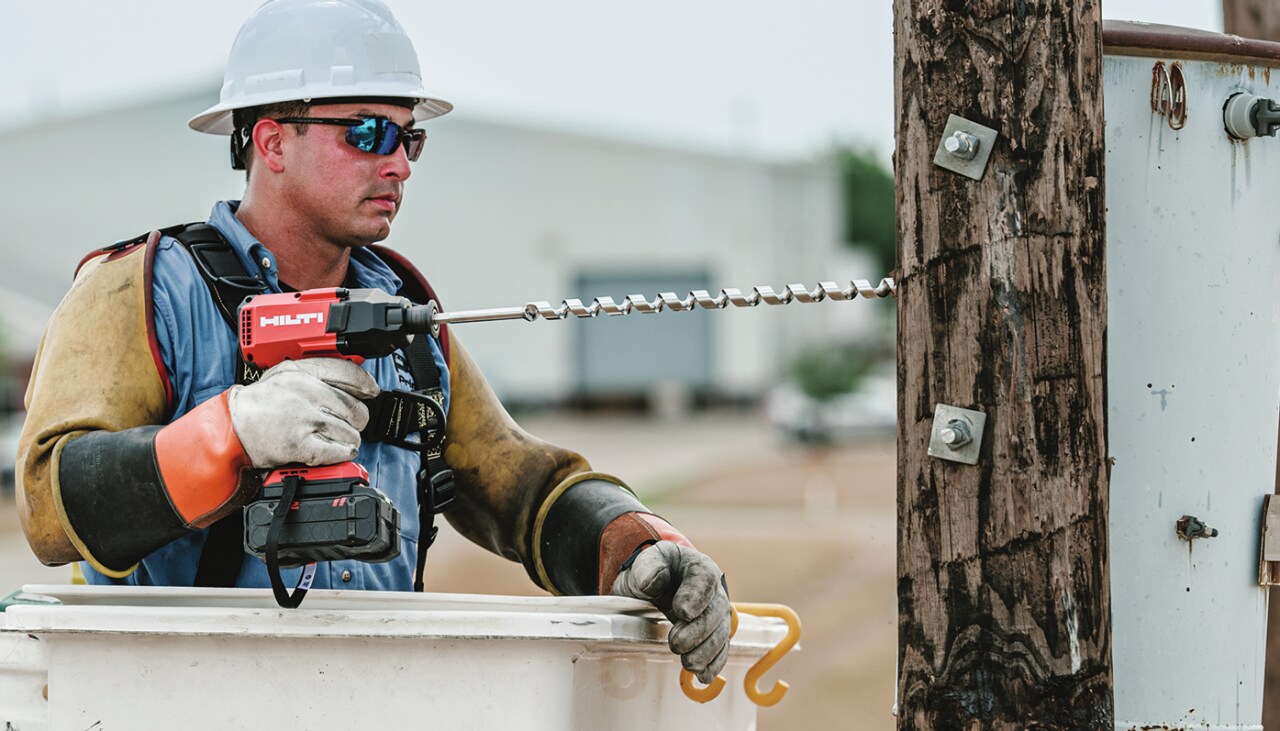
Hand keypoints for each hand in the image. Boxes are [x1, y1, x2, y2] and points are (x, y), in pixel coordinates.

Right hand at [228, 358, 379, 466]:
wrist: (231, 427)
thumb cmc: (259, 403)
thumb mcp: (285, 374)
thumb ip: (316, 373)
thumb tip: (353, 382)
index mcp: (302, 373)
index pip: (347, 373)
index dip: (364, 384)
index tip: (371, 392)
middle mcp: (305, 393)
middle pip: (354, 408)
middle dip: (356, 420)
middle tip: (349, 423)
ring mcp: (303, 419)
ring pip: (350, 432)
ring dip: (349, 439)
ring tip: (338, 439)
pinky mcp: (300, 444)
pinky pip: (338, 451)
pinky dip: (342, 453)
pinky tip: (337, 451)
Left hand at [611, 541, 731, 682]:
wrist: (653, 585)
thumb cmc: (652, 571)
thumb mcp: (646, 562)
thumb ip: (648, 568)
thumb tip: (653, 582)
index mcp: (698, 567)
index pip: (705, 578)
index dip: (697, 596)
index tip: (682, 612)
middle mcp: (714, 590)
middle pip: (715, 610)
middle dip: (699, 630)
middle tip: (677, 643)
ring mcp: (716, 613)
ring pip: (720, 633)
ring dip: (706, 651)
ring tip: (689, 663)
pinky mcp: (713, 633)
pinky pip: (720, 649)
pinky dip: (714, 663)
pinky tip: (704, 675)